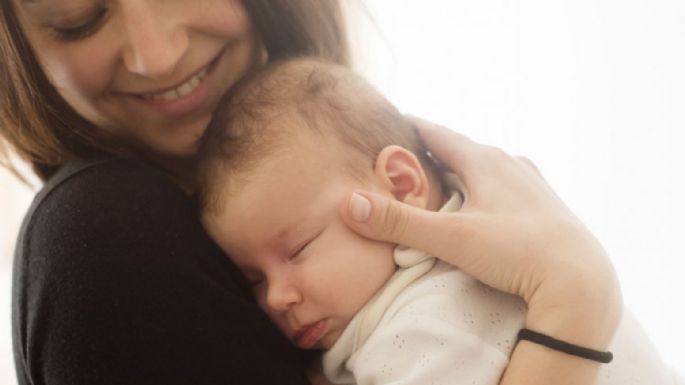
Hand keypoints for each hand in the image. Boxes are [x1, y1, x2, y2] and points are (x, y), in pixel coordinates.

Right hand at [340, 118, 621, 347]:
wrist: (580, 282)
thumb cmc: (516, 253)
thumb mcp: (451, 238)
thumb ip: (399, 222)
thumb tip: (349, 203)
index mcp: (484, 161)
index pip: (437, 133)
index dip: (410, 126)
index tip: (389, 119)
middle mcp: (509, 164)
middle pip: (460, 149)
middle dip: (431, 151)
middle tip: (405, 153)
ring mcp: (530, 183)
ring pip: (485, 167)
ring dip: (460, 170)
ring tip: (440, 177)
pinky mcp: (544, 205)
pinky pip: (504, 185)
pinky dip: (483, 187)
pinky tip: (484, 202)